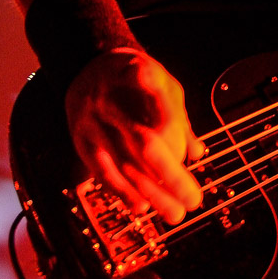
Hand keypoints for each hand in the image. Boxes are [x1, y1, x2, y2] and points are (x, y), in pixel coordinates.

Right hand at [65, 49, 203, 223]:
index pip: (158, 106)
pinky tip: (141, 205)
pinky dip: (122, 189)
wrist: (85, 66)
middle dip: (170, 175)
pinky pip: (101, 169)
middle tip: (193, 200)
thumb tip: (198, 152)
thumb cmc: (133, 77)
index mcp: (136, 72)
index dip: (173, 124)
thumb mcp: (161, 82)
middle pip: (142, 141)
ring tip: (174, 213)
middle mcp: (110, 97)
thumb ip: (178, 115)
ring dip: (150, 193)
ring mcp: (92, 119)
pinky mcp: (80, 137)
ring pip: (123, 163)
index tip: (192, 155)